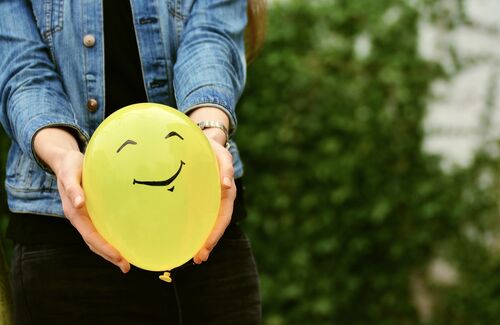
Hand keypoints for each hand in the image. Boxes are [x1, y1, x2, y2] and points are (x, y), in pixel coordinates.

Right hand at [34, 128, 129, 272]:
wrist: (65, 160)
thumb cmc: (70, 165)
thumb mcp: (70, 174)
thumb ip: (73, 188)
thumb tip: (79, 203)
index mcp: (74, 213)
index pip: (91, 236)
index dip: (104, 247)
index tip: (119, 256)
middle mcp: (79, 218)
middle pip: (94, 243)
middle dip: (109, 256)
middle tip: (127, 267)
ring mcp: (84, 217)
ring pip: (96, 239)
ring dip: (110, 252)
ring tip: (126, 262)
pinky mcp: (90, 212)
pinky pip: (100, 229)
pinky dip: (109, 239)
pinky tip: (121, 243)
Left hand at [193, 136, 235, 263]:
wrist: (205, 141)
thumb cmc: (212, 147)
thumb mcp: (221, 154)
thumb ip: (225, 167)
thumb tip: (225, 185)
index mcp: (226, 192)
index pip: (223, 217)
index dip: (215, 233)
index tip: (205, 247)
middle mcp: (219, 200)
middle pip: (216, 226)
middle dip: (208, 243)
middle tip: (198, 259)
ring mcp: (210, 200)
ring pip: (208, 224)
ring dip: (202, 241)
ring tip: (194, 257)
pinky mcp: (200, 199)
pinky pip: (199, 216)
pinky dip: (195, 229)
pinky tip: (185, 239)